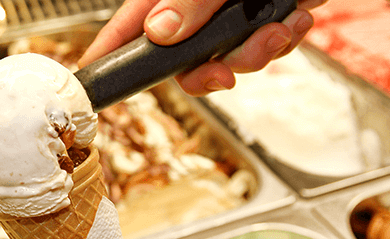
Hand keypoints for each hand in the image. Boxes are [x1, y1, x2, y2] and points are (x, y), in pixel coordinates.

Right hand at [78, 0, 326, 95]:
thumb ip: (191, 0)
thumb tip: (160, 33)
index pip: (129, 28)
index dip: (109, 55)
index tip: (93, 80)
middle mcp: (196, 10)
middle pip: (181, 63)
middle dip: (208, 75)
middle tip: (224, 77)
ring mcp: (230, 17)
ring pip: (228, 62)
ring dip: (258, 55)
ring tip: (280, 29)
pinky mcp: (264, 20)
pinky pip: (265, 49)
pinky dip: (284, 40)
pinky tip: (296, 18)